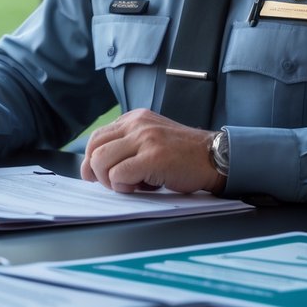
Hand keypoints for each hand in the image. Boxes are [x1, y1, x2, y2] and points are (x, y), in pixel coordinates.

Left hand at [80, 108, 223, 194]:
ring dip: (109, 180)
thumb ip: (128, 146)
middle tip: (112, 184)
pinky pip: (118, 174)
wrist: (215, 157)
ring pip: (101, 160)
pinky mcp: (153, 156)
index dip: (91, 159)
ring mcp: (145, 139)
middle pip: (94, 148)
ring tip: (129, 185)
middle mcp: (137, 124)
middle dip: (95, 171)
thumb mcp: (151, 140)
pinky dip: (123, 186)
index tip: (96, 175)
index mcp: (134, 119)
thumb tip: (96, 166)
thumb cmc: (184, 155)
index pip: (97, 137)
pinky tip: (140, 187)